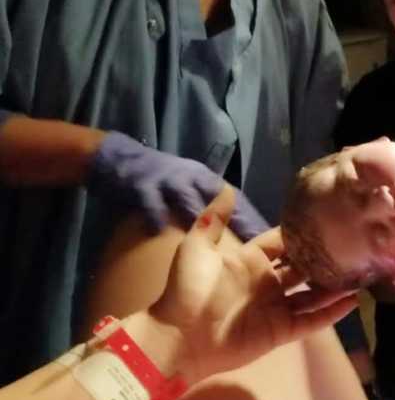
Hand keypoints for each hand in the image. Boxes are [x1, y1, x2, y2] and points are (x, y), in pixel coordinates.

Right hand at [88, 131, 268, 239]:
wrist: (119, 158)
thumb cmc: (159, 180)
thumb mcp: (188, 187)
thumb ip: (210, 205)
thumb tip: (236, 229)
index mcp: (206, 179)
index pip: (237, 200)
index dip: (252, 218)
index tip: (270, 237)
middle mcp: (191, 176)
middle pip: (221, 199)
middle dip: (238, 219)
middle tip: (255, 241)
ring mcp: (167, 179)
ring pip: (188, 198)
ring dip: (201, 215)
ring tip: (212, 241)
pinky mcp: (141, 185)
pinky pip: (150, 202)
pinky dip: (155, 215)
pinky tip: (159, 230)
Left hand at [141, 186, 357, 385]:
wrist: (181, 336)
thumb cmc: (189, 289)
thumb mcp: (197, 246)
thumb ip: (215, 219)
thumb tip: (227, 187)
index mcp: (251, 261)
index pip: (283, 243)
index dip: (303, 234)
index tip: (328, 220)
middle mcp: (267, 282)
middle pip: (303, 267)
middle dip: (325, 258)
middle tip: (353, 245)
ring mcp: (277, 308)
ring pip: (313, 294)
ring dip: (334, 285)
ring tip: (361, 272)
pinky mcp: (282, 331)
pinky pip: (312, 320)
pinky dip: (332, 313)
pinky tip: (353, 301)